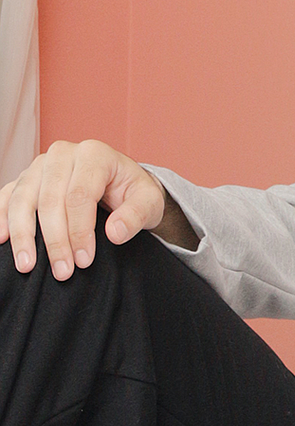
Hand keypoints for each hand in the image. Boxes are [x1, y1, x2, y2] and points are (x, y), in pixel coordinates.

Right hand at [0, 139, 166, 279]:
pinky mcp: (27, 178)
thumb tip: (114, 234)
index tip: (84, 261)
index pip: (80, 196)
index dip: (79, 231)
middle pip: (49, 199)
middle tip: (62, 271)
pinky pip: (7, 197)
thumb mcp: (149, 203)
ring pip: (22, 198)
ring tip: (26, 265)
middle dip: (54, 240)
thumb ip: (136, 216)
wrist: (123, 184)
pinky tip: (1, 240)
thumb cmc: (135, 192)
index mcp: (95, 154)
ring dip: (23, 234)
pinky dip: (2, 218)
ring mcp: (40, 165)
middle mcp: (63, 154)